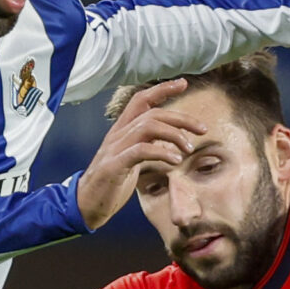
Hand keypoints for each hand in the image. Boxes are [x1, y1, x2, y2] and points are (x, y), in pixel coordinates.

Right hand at [75, 79, 207, 228]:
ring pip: (147, 127)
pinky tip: (175, 161)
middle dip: (181, 118)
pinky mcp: (114, 166)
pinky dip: (161, 153)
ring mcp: (114, 149)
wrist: (87, 205)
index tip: (183, 83)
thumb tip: (170, 142)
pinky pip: (140, 151)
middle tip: (202, 129)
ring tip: (188, 148)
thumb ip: (147, 146)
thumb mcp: (132, 160)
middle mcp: (117, 135)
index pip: (141, 100)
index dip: (162, 89)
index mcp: (121, 131)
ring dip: (173, 134)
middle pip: (152, 113)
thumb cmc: (112, 183)